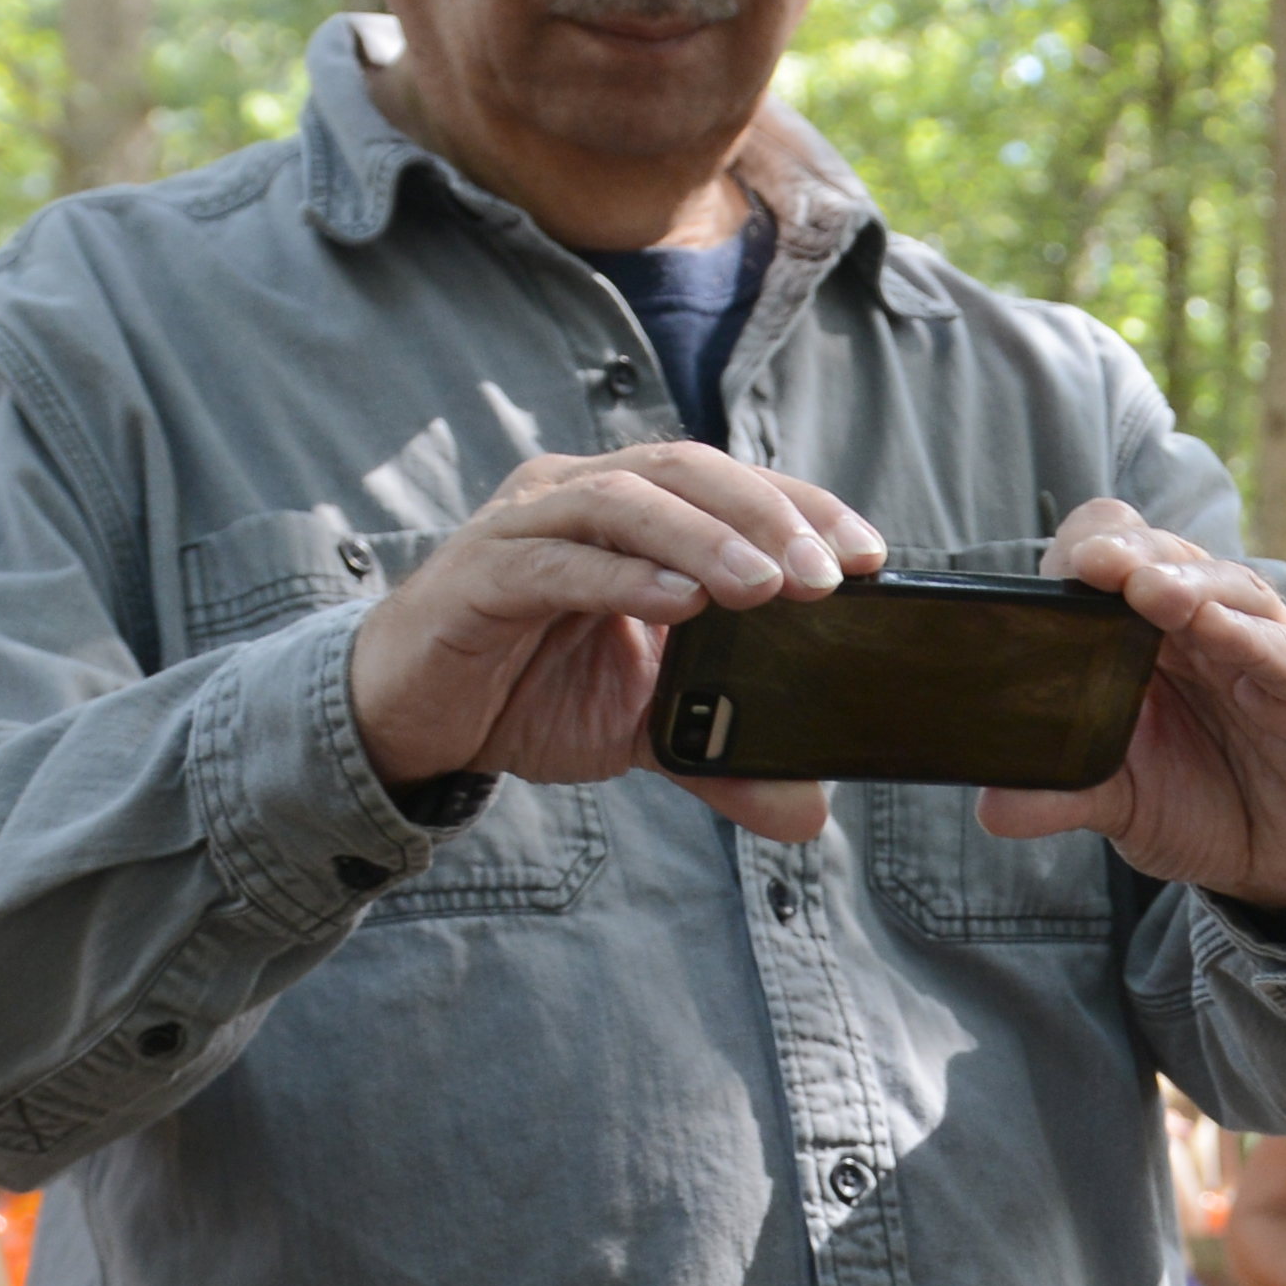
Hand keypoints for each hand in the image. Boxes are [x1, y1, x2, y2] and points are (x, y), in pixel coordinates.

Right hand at [342, 440, 888, 838]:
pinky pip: (561, 560)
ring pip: (629, 501)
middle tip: (830, 577)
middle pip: (688, 472)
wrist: (412, 718)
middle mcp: (580, 495)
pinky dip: (623, 578)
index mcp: (631, 511)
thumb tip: (808, 813)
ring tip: (767, 588)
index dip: (803, 507)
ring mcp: (527, 524)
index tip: (873, 555)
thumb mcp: (641, 730)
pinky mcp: (482, 572)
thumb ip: (721, 757)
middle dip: (768, 518)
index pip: (732, 486)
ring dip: (705, 540)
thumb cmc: (527, 694)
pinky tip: (678, 605)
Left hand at [995, 498, 1285, 910]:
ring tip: (1145, 589)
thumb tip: (992, 808)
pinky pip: (1277, 647)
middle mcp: (1202, 625)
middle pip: (1165, 556)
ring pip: (1225, 587)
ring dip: (1183, 582)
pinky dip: (1245, 633)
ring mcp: (1260, 646)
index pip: (1113, 559)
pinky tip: (1212, 628)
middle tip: (1093, 564)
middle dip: (1127, 554)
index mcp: (1147, 637)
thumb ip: (1064, 795)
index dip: (1082, 555)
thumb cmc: (1206, 808)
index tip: (1049, 578)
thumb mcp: (1124, 805)